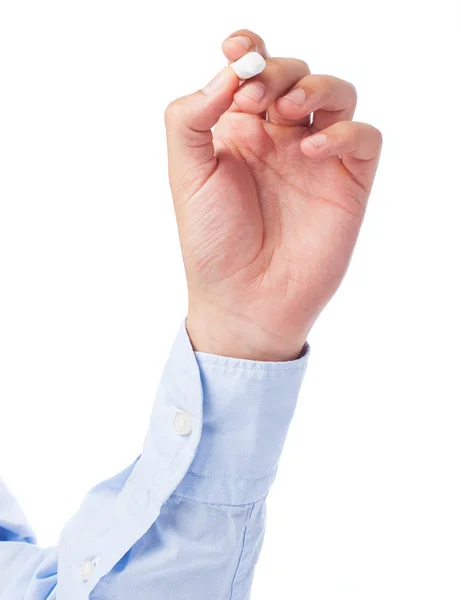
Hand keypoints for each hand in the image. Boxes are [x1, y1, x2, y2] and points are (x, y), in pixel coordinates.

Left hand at [165, 29, 382, 360]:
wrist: (244, 300)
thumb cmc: (212, 241)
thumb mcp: (185, 175)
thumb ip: (191, 117)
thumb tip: (227, 73)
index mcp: (240, 131)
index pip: (253, 70)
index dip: (249, 49)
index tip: (235, 50)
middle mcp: (279, 139)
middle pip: (295, 73)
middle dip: (278, 72)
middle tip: (258, 97)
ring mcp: (316, 159)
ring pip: (337, 94)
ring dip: (315, 88)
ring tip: (287, 114)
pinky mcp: (347, 182)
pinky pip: (364, 138)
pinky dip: (345, 132)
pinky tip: (312, 151)